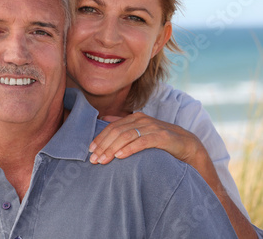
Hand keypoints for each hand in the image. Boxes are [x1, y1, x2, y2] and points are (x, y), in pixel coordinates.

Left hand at [89, 112, 203, 165]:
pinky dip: (129, 149)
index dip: (100, 138)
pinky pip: (142, 142)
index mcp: (135, 118)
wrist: (188, 145)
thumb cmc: (161, 140)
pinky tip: (120, 156)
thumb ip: (124, 125)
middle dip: (103, 146)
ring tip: (103, 160)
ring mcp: (152, 127)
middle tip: (93, 160)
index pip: (112, 127)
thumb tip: (104, 118)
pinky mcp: (162, 137)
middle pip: (116, 132)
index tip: (89, 151)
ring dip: (112, 149)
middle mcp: (142, 120)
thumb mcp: (141, 131)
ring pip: (126, 136)